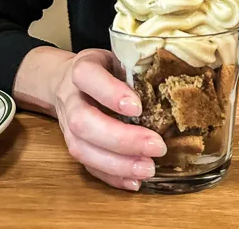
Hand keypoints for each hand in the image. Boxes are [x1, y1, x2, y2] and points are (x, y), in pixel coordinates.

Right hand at [50, 49, 166, 191]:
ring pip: (82, 148)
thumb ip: (136, 68)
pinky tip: (134, 181)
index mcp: (82, 69)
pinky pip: (87, 165)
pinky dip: (111, 176)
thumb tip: (172, 84)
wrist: (66, 80)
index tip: (138, 107)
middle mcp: (71, 98)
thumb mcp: (119, 56)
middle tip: (156, 146)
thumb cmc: (104, 67)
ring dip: (117, 164)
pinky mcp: (72, 145)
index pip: (88, 77)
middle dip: (121, 139)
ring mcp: (67, 124)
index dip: (111, 93)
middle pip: (84, 122)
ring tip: (148, 169)